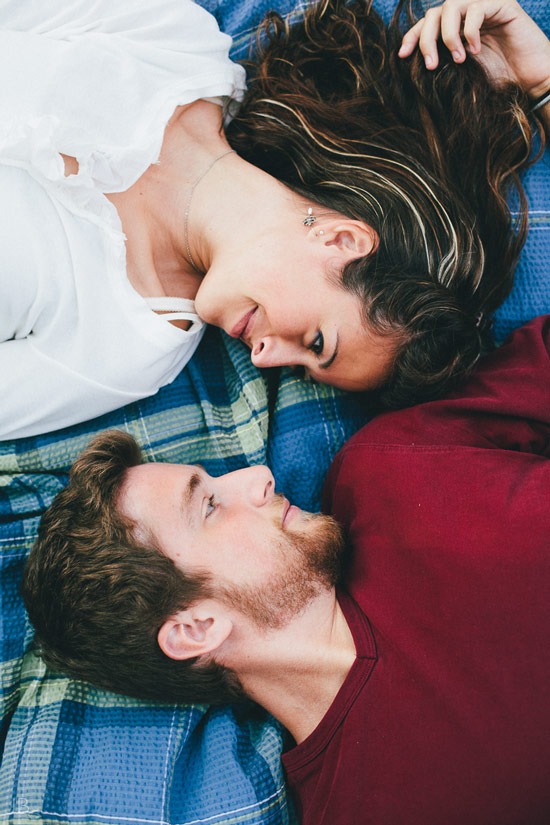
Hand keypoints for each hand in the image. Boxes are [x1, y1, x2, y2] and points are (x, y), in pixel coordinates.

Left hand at [398, 0, 549, 98]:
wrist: (530, 82)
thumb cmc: (498, 80)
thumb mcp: (460, 73)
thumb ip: (441, 62)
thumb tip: (410, 64)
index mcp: (456, 28)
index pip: (427, 23)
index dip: (412, 36)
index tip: (402, 56)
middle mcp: (468, 14)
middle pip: (434, 12)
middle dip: (426, 38)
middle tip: (430, 65)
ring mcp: (484, 6)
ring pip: (451, 5)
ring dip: (448, 35)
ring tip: (458, 60)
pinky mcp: (502, 4)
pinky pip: (476, 8)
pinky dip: (470, 31)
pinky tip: (475, 51)